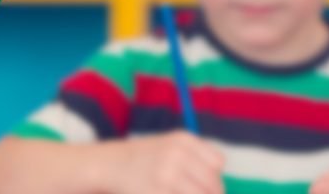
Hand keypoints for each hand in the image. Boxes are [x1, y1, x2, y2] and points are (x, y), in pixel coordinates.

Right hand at [106, 131, 224, 193]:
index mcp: (184, 140)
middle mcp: (178, 156)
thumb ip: (197, 158)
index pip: (218, 163)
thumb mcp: (171, 145)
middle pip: (213, 184)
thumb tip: (219, 187)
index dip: (215, 177)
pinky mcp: (158, 193)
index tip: (208, 185)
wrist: (109, 165)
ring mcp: (167, 176)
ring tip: (179, 193)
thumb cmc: (145, 158)